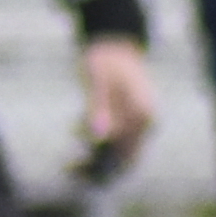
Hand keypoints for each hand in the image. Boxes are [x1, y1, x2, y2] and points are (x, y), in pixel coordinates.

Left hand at [76, 36, 156, 174]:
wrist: (114, 44)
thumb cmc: (103, 60)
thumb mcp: (97, 82)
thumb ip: (97, 109)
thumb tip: (97, 138)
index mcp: (142, 113)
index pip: (119, 149)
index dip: (94, 159)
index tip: (70, 160)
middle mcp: (148, 122)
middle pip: (125, 159)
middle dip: (97, 171)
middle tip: (68, 172)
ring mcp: (144, 124)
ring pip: (124, 157)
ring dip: (99, 166)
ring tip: (70, 168)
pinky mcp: (135, 123)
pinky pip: (121, 147)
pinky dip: (102, 154)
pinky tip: (80, 149)